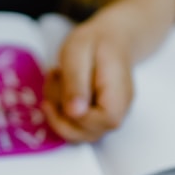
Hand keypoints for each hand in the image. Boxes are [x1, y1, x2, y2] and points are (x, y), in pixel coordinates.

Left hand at [42, 15, 133, 142]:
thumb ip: (76, 82)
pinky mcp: (96, 120)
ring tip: (57, 80)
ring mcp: (107, 120)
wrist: (111, 39)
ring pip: (76, 134)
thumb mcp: (77, 53)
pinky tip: (60, 90)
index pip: (102, 122)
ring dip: (56, 111)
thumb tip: (74, 113)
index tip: (60, 82)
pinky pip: (75, 127)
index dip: (75, 113)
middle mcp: (118, 114)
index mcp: (119, 96)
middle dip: (59, 111)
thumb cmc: (95, 42)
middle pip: (86, 134)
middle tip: (55, 76)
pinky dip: (60, 112)